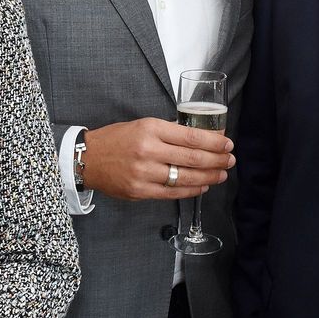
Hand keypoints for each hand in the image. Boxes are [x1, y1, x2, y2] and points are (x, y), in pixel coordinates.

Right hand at [82, 117, 234, 200]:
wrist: (87, 158)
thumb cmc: (116, 139)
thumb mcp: (142, 125)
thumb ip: (168, 131)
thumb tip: (200, 137)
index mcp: (151, 129)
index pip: (192, 137)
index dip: (214, 142)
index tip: (227, 143)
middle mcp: (149, 151)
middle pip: (193, 158)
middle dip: (217, 160)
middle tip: (231, 160)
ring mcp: (144, 173)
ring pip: (186, 178)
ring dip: (209, 177)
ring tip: (222, 174)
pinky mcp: (140, 191)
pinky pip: (173, 193)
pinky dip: (191, 190)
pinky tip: (202, 186)